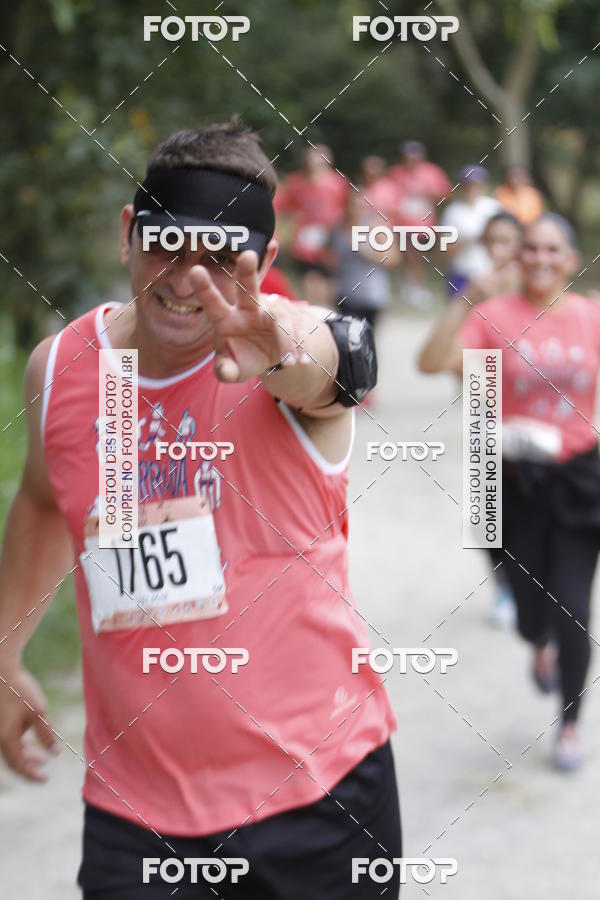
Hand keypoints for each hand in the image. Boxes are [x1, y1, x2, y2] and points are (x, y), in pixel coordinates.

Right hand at [0, 664, 58, 780]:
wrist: (2, 670)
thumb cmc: (20, 690)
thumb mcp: (38, 712)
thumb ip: (46, 734)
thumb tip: (55, 753)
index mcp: (7, 738)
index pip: (19, 765)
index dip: (32, 775)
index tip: (45, 779)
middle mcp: (0, 737)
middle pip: (13, 761)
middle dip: (29, 768)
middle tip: (44, 773)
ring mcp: (0, 729)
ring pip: (11, 750)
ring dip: (26, 756)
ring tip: (42, 759)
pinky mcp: (2, 721)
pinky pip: (10, 740)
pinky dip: (21, 745)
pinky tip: (32, 741)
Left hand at [189, 251, 306, 381]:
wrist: (270, 358)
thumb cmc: (244, 359)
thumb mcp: (233, 369)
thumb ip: (225, 370)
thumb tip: (225, 372)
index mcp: (226, 318)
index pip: (213, 303)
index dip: (204, 288)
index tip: (194, 270)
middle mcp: (248, 308)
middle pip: (247, 287)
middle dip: (247, 272)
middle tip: (248, 255)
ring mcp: (271, 310)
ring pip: (280, 316)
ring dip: (287, 338)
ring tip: (289, 362)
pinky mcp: (292, 316)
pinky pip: (298, 327)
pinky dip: (301, 345)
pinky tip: (303, 360)